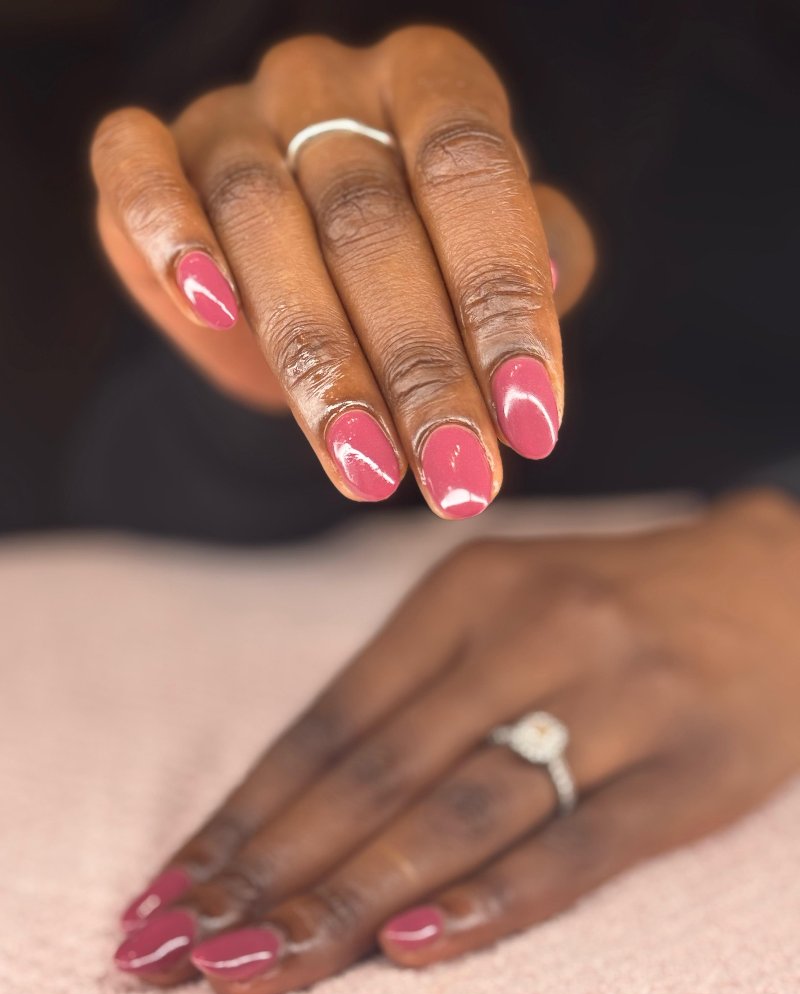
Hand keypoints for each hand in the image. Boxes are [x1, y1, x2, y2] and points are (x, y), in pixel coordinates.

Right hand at [90, 27, 593, 517]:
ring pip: (262, 221)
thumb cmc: (419, 262)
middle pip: (370, 220)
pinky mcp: (146, 153)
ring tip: (367, 469)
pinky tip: (209, 311)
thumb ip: (541, 252)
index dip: (502, 301)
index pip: (472, 174)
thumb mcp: (492, 258)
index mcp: (429, 82)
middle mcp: (328, 81)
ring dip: (317, 361)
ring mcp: (231, 113)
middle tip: (456, 477)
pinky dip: (169, 234)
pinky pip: (137, 170)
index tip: (530, 425)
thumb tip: (553, 280)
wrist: (304, 271)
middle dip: (420, 367)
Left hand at [112, 489, 799, 993]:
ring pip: (460, 810)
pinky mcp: (689, 766)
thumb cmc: (613, 608)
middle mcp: (531, 630)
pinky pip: (579, 845)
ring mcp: (614, 696)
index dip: (243, 815)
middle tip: (173, 955)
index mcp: (466, 590)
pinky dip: (493, 899)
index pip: (330, 721)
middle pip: (376, 770)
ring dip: (349, 900)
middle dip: (267, 873)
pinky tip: (415, 947)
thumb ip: (411, 694)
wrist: (776, 584)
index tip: (167, 894)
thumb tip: (292, 814)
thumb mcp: (503, 610)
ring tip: (254, 966)